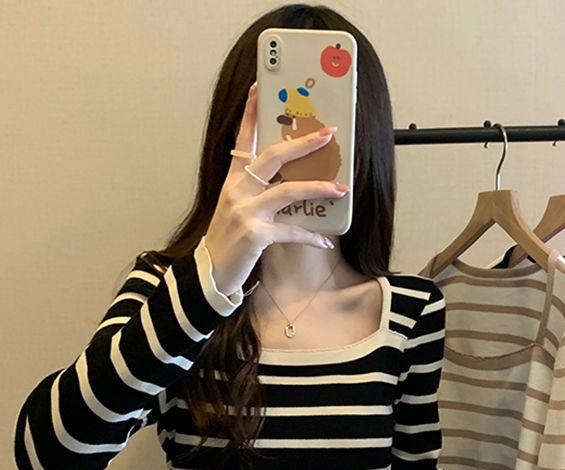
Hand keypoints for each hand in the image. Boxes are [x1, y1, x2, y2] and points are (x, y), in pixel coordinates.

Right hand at [203, 81, 350, 294]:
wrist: (210, 272)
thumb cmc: (229, 240)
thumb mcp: (238, 209)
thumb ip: (259, 193)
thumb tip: (294, 182)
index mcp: (233, 181)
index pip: (242, 140)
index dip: (250, 114)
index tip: (258, 89)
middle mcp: (238, 191)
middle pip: (273, 157)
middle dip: (303, 144)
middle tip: (328, 134)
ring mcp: (246, 211)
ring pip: (288, 191)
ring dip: (318, 188)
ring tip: (340, 189)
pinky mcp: (255, 235)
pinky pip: (291, 231)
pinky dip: (310, 236)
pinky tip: (326, 240)